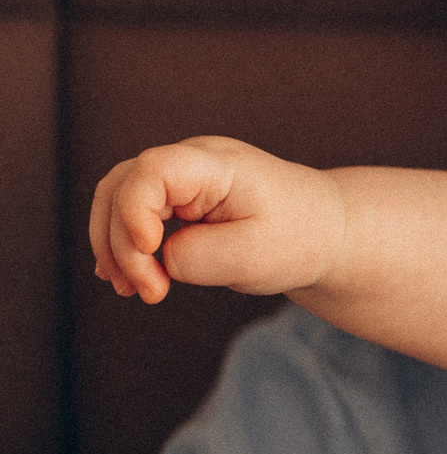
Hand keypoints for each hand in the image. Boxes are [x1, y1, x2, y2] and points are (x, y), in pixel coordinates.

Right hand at [89, 136, 344, 301]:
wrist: (325, 231)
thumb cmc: (297, 238)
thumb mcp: (252, 257)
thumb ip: (193, 257)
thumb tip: (155, 256)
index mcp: (220, 165)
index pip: (153, 170)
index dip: (135, 211)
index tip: (152, 251)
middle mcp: (194, 161)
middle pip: (123, 186)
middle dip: (122, 244)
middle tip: (149, 292)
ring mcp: (183, 176)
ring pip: (117, 198)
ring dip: (114, 246)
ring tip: (133, 289)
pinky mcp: (177, 196)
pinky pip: (131, 211)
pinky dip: (122, 244)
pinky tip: (123, 278)